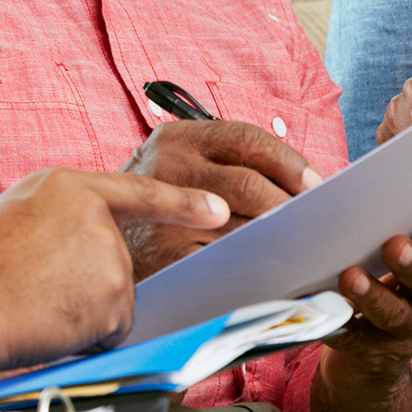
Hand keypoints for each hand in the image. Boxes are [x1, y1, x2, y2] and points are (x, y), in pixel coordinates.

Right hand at [0, 167, 228, 372]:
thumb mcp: (15, 211)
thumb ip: (59, 211)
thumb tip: (89, 232)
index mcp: (66, 185)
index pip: (139, 190)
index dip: (182, 202)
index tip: (217, 209)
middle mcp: (96, 214)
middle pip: (117, 257)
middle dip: (87, 281)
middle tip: (35, 285)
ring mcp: (109, 255)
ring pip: (115, 295)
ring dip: (85, 309)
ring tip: (36, 302)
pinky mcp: (115, 297)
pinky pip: (112, 326)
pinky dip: (87, 334)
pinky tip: (50, 322)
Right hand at [117, 119, 321, 278]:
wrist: (95, 239)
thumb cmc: (156, 204)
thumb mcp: (180, 165)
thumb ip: (229, 165)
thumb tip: (304, 186)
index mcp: (179, 137)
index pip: (247, 138)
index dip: (289, 161)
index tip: (316, 185)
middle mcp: (166, 166)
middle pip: (247, 183)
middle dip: (289, 207)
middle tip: (315, 225)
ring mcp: (161, 211)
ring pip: (239, 226)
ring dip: (276, 241)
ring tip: (300, 249)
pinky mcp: (163, 254)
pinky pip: (221, 262)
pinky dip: (252, 269)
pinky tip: (269, 273)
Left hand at [309, 219, 411, 411]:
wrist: (372, 349)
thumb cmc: (389, 278)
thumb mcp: (410, 250)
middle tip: (395, 245)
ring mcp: (406, 331)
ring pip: (394, 314)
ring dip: (374, 295)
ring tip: (351, 277)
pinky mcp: (373, 353)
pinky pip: (355, 339)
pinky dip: (339, 326)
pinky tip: (324, 312)